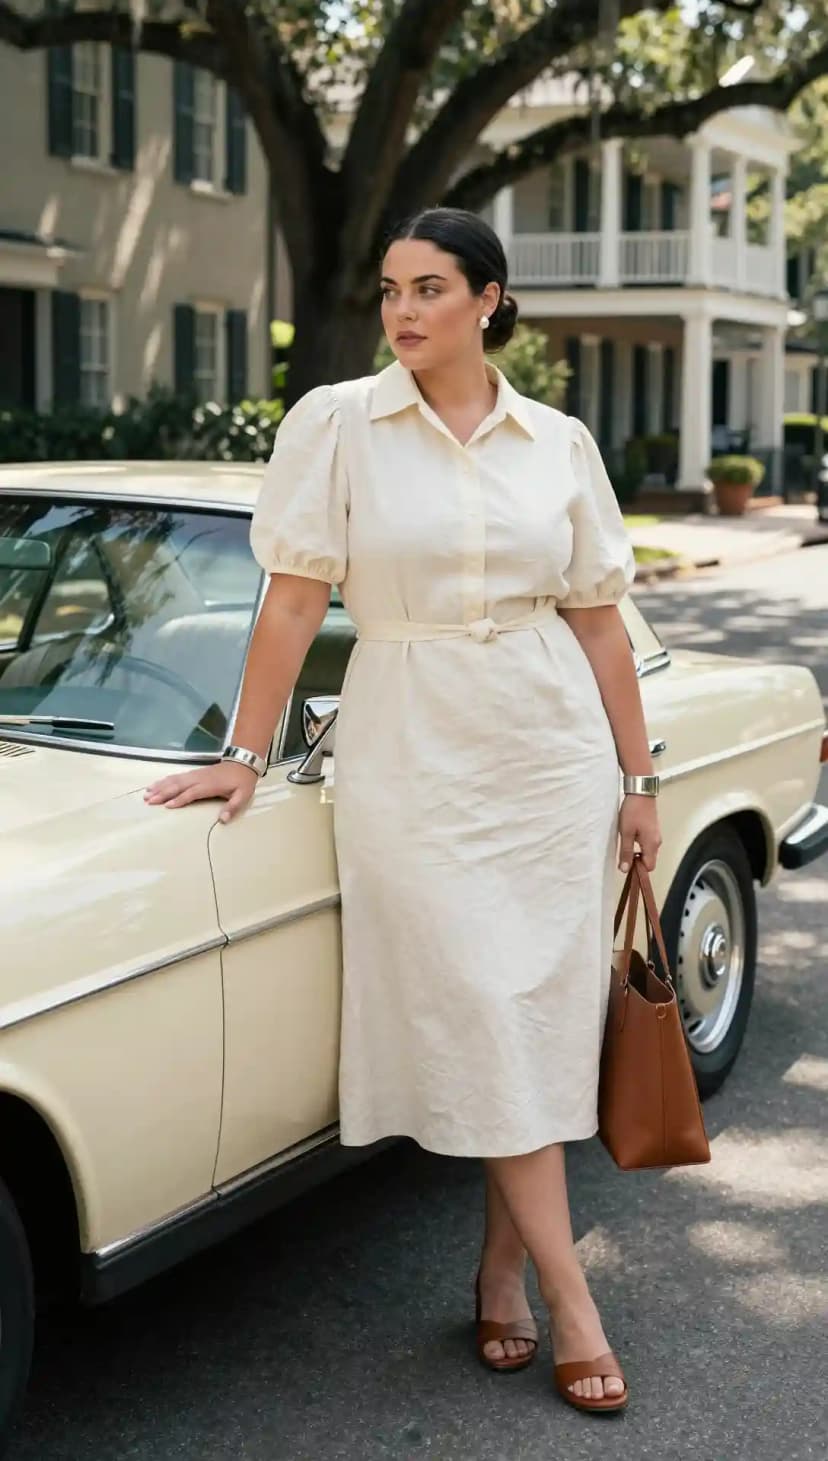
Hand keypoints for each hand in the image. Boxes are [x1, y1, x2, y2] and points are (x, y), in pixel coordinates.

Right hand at [144, 761, 258, 822]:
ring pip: (175, 780)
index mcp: (210, 785)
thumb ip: (232, 807)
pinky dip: (165, 780)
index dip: (180, 799)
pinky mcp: (194, 773)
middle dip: (163, 792)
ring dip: (160, 786)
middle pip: (178, 785)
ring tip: (146, 793)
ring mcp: (195, 774)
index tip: (166, 805)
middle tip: (148, 800)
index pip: (192, 793)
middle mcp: (199, 779)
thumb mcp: (243, 795)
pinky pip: (177, 776)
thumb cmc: (242, 782)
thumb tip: (222, 820)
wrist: (242, 763)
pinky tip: (156, 784)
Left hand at [618, 794, 661, 872]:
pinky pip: (647, 843)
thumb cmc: (633, 810)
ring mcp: (656, 834)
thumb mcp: (626, 833)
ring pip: (648, 851)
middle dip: (637, 861)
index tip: (626, 865)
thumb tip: (625, 869)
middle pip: (649, 860)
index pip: (649, 867)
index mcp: (652, 844)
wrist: (640, 792)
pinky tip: (630, 836)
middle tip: (623, 854)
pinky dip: (639, 844)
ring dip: (637, 852)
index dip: (638, 869)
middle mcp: (657, 841)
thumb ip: (626, 852)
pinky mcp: (653, 829)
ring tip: (625, 842)